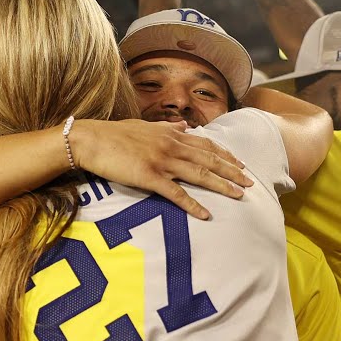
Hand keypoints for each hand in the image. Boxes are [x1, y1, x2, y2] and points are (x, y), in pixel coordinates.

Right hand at [68, 118, 253, 220]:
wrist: (89, 139)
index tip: (240, 163)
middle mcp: (170, 145)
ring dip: (222, 185)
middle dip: (232, 171)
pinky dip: (193, 205)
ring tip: (239, 195)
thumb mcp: (142, 125)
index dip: (225, 154)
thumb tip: (183, 125)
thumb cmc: (111, 133)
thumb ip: (165, 126)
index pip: (205, 143)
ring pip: (199, 174)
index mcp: (169, 133)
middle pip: (209, 159)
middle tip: (251, 182)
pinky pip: (176, 193)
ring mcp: (161, 161)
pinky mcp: (149, 176)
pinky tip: (205, 214)